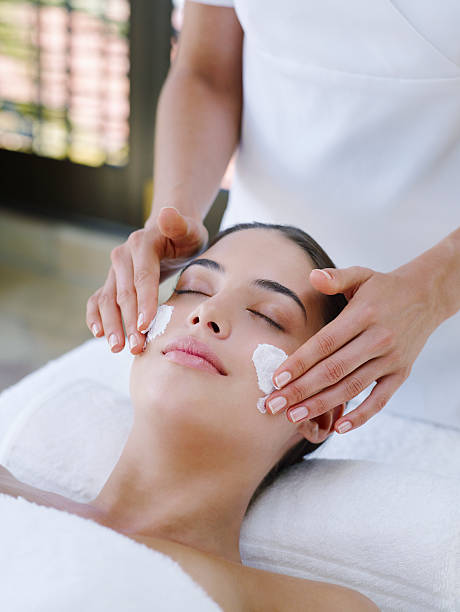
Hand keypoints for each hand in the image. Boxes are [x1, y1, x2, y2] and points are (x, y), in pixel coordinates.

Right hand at [86, 206, 207, 353]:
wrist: (170, 235)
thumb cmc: (185, 237)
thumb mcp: (190, 229)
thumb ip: (179, 224)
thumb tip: (166, 213)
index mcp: (142, 244)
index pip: (142, 277)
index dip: (144, 303)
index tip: (146, 326)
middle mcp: (122, 256)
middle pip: (124, 293)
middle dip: (129, 322)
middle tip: (136, 347)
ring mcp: (114, 270)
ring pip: (107, 300)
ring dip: (111, 325)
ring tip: (118, 348)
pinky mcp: (111, 282)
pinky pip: (97, 300)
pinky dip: (95, 317)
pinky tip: (99, 335)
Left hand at [265, 264, 440, 434]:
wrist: (426, 296)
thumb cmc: (384, 288)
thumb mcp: (361, 275)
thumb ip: (335, 277)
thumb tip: (313, 276)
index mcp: (362, 315)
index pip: (325, 343)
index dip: (300, 362)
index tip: (277, 379)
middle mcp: (377, 339)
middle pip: (333, 370)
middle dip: (301, 390)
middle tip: (274, 405)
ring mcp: (390, 359)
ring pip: (352, 387)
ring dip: (322, 405)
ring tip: (295, 416)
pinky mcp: (401, 373)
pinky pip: (381, 400)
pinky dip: (362, 416)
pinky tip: (339, 427)